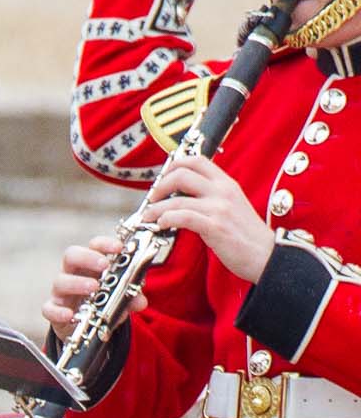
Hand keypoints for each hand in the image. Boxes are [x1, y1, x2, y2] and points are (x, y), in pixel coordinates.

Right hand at [43, 235, 147, 333]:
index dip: (104, 244)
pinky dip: (58, 311)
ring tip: (94, 288)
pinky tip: (70, 315)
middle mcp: (73, 274)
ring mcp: (62, 292)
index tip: (119, 247)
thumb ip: (130, 298)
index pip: (94, 247)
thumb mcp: (119, 300)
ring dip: (77, 283)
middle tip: (104, 265)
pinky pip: (50, 308)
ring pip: (60, 281)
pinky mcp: (54, 310)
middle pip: (72, 256)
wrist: (84, 328)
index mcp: (90, 266)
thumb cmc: (101, 304)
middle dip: (87, 257)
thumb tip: (140, 301)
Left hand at [143, 154, 276, 282]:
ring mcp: (219, 209)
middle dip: (159, 186)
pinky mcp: (215, 227)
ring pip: (176, 199)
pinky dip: (166, 219)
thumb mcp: (232, 205)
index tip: (163, 178)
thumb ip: (211, 195)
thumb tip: (181, 194)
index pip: (196, 161)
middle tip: (153, 199)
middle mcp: (223, 192)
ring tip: (149, 217)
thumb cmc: (248, 235)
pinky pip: (182, 217)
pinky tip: (161, 225)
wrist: (269, 256)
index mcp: (227, 184)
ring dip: (155, 208)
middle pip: (181, 174)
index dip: (174, 165)